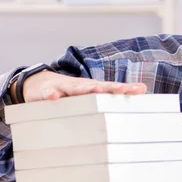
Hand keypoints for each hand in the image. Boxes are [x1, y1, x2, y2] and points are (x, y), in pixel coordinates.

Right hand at [9, 71, 146, 103]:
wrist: (39, 84)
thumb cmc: (71, 92)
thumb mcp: (90, 95)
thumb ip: (112, 95)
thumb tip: (142, 89)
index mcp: (92, 88)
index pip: (111, 88)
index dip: (124, 89)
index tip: (138, 90)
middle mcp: (80, 86)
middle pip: (97, 86)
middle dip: (109, 88)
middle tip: (121, 89)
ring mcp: (63, 88)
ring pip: (75, 88)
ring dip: (85, 88)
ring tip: (95, 89)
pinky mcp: (47, 92)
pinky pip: (49, 94)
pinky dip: (51, 95)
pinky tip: (54, 97)